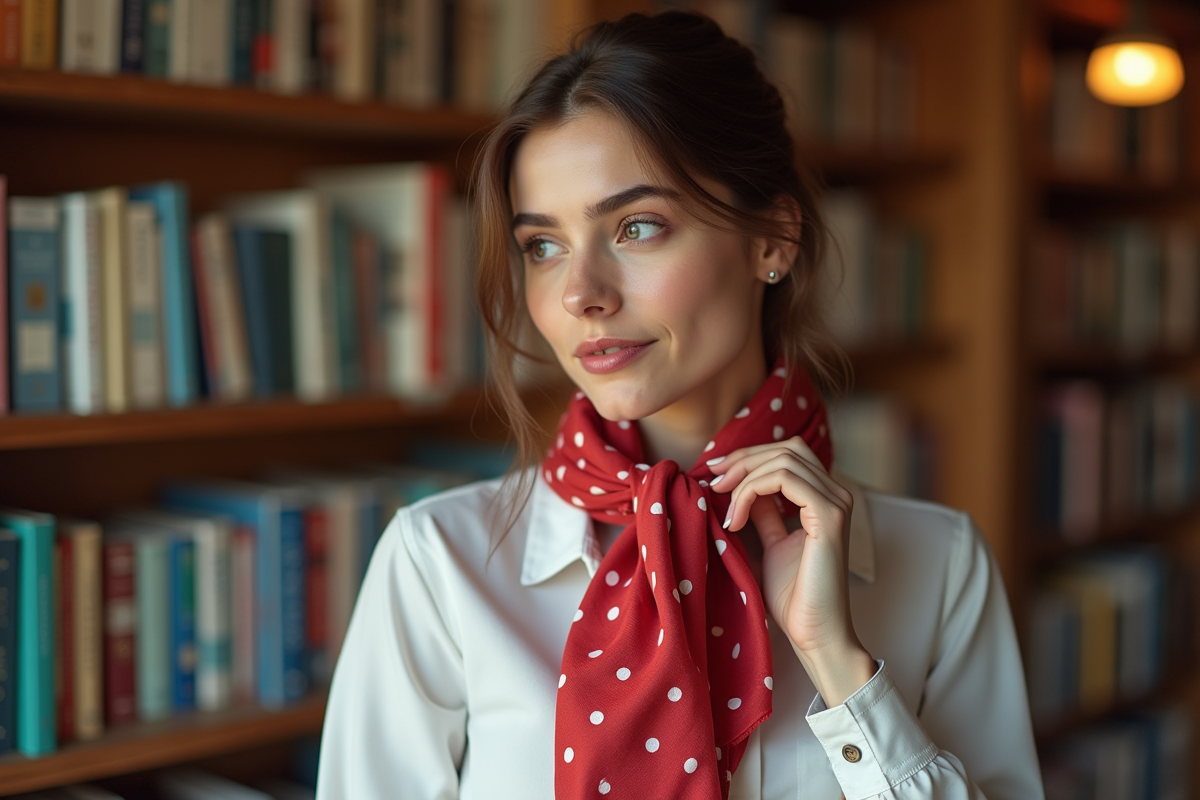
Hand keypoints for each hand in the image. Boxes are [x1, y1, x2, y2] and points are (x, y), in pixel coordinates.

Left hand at [708, 436, 874, 705]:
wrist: (813, 632)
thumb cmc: (794, 595)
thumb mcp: (771, 542)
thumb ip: (764, 512)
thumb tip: (742, 486)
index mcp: (825, 498)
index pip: (789, 453)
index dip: (749, 456)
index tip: (714, 473)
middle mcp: (836, 495)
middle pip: (788, 449)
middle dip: (744, 459)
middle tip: (713, 480)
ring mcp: (836, 503)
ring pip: (783, 460)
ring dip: (744, 477)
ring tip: (724, 507)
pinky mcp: (829, 516)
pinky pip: (784, 479)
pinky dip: (752, 491)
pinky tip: (735, 519)